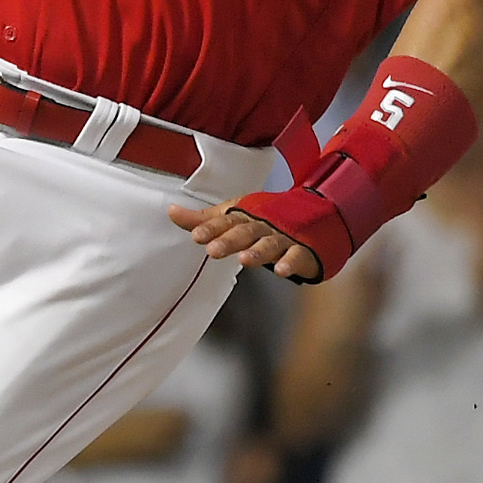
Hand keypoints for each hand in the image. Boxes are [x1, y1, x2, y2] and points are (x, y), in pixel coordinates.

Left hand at [170, 199, 324, 282]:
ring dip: (257, 252)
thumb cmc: (264, 219)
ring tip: (244, 260)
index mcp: (243, 217)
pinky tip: (281, 270)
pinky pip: (296, 256)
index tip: (197, 236)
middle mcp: (261, 226)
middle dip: (229, 241)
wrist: (310, 217)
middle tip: (213, 250)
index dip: (211, 228)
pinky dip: (289, 263)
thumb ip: (203, 219)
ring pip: (269, 244)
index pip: (224, 221)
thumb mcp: (232, 217)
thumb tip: (172, 212)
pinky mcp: (301, 250)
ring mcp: (282, 237)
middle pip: (244, 232)